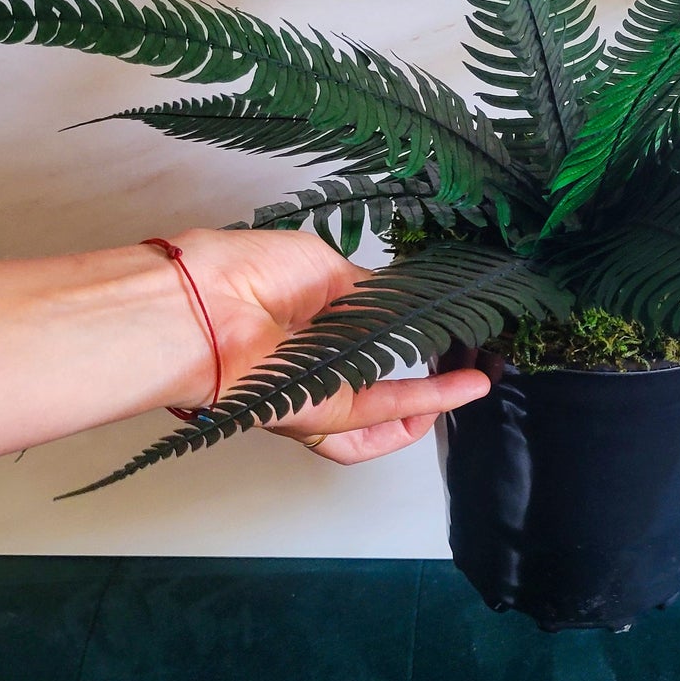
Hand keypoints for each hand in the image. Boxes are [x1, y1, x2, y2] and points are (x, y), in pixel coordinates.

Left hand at [164, 228, 491, 463]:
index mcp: (306, 322)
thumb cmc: (246, 272)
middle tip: (465, 362)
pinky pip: (382, 409)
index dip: (401, 332)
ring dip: (432, 401)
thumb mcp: (325, 267)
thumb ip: (367, 292)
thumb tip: (400, 300)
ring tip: (475, 383)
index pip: (363, 335)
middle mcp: (311, 362)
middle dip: (422, 378)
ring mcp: (315, 392)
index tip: (440, 323)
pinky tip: (465, 387)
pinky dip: (428, 400)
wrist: (203, 305)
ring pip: (384, 410)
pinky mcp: (320, 413)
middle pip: (375, 382)